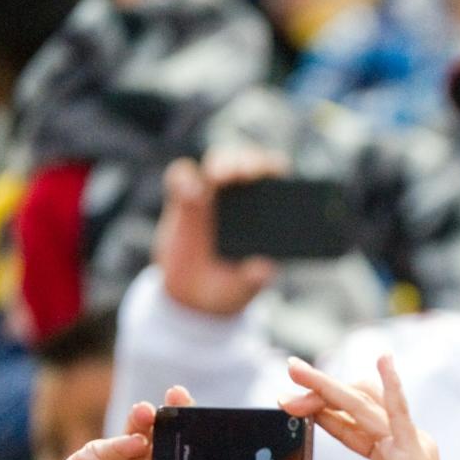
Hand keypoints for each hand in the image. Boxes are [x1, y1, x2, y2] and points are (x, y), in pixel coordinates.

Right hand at [39, 387, 194, 459]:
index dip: (200, 445)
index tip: (208, 429)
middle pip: (172, 440)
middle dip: (178, 418)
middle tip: (182, 398)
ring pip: (144, 434)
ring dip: (149, 420)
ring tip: (150, 412)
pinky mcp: (100, 456)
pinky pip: (116, 444)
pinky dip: (124, 440)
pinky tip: (132, 439)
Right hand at [154, 148, 284, 316]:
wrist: (190, 297)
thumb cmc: (226, 290)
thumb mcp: (241, 291)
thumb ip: (253, 281)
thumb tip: (264, 269)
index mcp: (265, 217)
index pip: (276, 181)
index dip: (275, 171)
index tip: (273, 173)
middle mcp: (240, 199)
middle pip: (248, 165)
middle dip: (247, 163)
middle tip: (242, 174)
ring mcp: (211, 196)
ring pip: (219, 163)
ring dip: (221, 164)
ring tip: (217, 178)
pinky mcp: (184, 199)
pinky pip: (182, 177)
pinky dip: (183, 178)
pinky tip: (184, 189)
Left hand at [249, 356, 459, 459]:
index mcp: (387, 455)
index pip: (347, 421)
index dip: (317, 407)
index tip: (284, 399)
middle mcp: (401, 443)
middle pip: (354, 405)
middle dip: (318, 392)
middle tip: (286, 380)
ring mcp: (410, 446)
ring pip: (365, 404)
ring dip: (329, 387)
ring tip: (299, 373)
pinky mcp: (414, 456)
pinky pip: (400, 416)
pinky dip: (393, 388)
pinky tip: (384, 363)